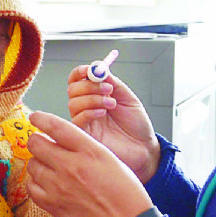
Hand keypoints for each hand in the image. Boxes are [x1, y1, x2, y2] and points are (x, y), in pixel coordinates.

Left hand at [27, 111, 153, 216]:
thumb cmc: (125, 192)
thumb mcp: (109, 158)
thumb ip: (83, 146)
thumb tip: (59, 139)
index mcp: (89, 150)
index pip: (56, 126)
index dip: (41, 118)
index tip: (36, 117)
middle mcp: (71, 166)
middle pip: (36, 143)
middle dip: (37, 141)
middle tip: (42, 144)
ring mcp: (59, 187)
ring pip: (32, 164)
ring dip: (39, 163)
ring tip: (50, 167)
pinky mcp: (53, 205)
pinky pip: (32, 187)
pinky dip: (36, 182)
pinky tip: (46, 183)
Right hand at [66, 65, 160, 182]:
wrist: (143, 147)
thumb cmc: (136, 125)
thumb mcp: (128, 98)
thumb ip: (113, 83)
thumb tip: (99, 69)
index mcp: (95, 95)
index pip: (78, 79)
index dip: (80, 72)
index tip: (90, 70)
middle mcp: (87, 106)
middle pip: (72, 89)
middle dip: (89, 85)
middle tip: (107, 89)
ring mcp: (84, 121)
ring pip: (73, 103)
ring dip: (92, 98)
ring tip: (111, 103)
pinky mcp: (84, 135)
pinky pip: (77, 120)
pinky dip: (89, 112)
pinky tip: (103, 113)